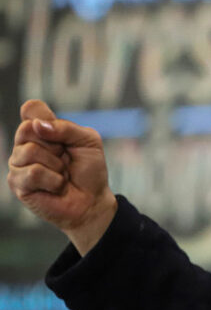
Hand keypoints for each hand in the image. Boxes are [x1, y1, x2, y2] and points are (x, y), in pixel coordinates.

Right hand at [7, 100, 116, 254]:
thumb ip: (66, 128)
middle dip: (55, 145)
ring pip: (29, 151)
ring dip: (56, 165)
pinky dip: (53, 180)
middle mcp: (25, 144)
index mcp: (41, 130)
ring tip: (61, 174)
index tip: (60, 133)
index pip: (31, 109)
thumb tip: (38, 125)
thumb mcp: (88, 142)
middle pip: (27, 128)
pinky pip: (32, 173)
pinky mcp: (17, 183)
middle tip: (65, 158)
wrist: (92, 200)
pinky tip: (56, 186)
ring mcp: (18, 163)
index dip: (44, 116)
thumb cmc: (90, 170)